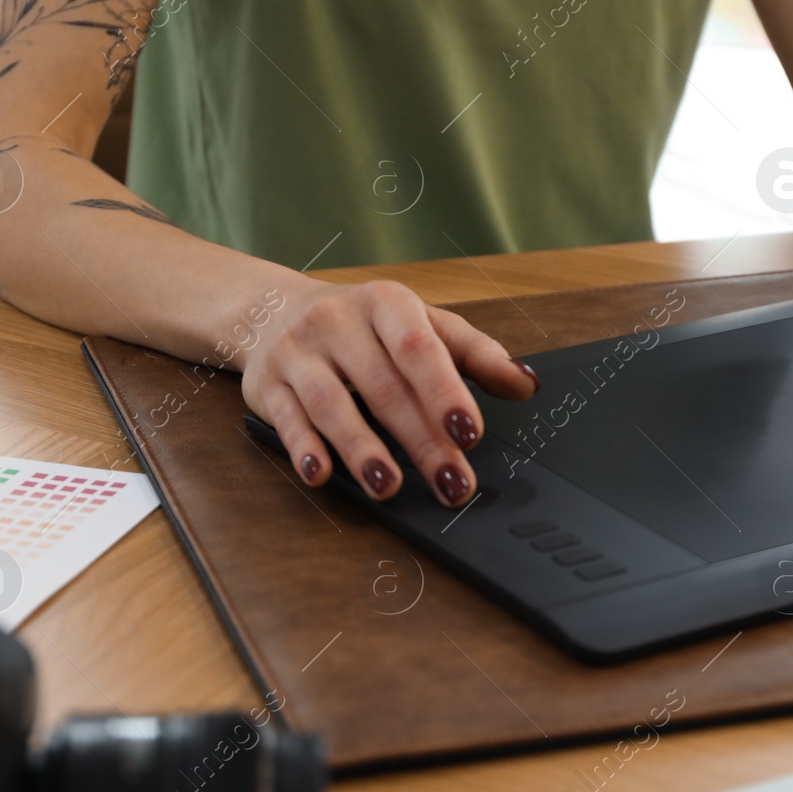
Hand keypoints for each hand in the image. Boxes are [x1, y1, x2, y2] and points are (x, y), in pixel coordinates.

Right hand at [241, 280, 538, 505]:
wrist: (272, 309)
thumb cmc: (364, 325)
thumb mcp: (421, 324)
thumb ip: (475, 354)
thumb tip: (526, 385)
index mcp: (385, 304)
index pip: (418, 348)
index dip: (445, 391)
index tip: (469, 433)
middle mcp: (338, 322)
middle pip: (383, 387)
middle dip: (421, 441)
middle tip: (451, 482)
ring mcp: (298, 352)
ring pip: (331, 404)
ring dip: (361, 449)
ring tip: (388, 487)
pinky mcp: (265, 385)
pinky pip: (285, 419)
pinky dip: (303, 448)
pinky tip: (322, 474)